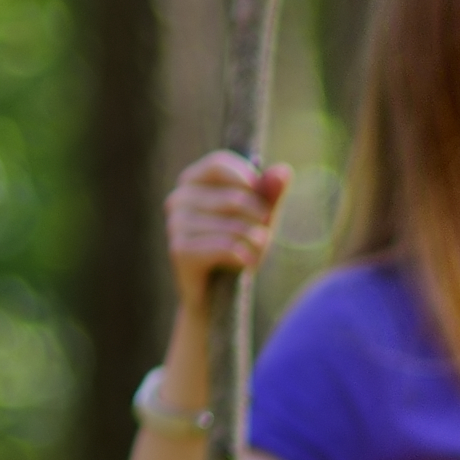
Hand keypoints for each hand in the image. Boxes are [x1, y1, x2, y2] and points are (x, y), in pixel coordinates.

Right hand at [167, 150, 287, 304]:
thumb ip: (270, 194)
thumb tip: (284, 170)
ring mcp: (175, 224)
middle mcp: (178, 199)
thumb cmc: (239, 248)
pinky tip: (248, 264)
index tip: (265, 203)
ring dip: (253, 241)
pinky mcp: (179, 249)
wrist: (217, 295)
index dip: (248, 180)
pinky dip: (242, 255)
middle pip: (232, 198)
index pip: (219, 164)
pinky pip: (223, 246)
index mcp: (192, 181)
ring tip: (256, 253)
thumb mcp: (259, 218)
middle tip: (265, 237)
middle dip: (258, 219)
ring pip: (231, 224)